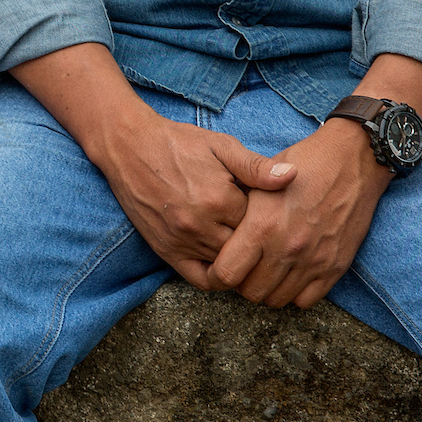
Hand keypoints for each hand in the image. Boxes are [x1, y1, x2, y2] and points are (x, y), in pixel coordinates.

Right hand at [85, 99, 297, 289]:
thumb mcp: (221, 146)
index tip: (267, 210)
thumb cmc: (178, 143)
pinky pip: (200, 279)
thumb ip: (256, 166)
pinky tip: (226, 265)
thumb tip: (293, 176)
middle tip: (260, 230)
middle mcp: (201, 224)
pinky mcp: (166, 250)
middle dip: (255, 240)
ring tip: (247, 244)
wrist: (129, 146)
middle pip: (246, 248)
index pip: (260, 224)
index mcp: (219, 198)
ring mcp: (182, 240)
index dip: (267, 217)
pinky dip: (218, 278)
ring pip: (227, 264)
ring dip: (239, 256)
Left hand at [206, 119, 388, 307]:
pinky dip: (294, 292)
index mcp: (262, 226)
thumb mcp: (259, 179)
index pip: (225, 274)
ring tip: (266, 270)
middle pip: (250, 292)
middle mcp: (287, 248)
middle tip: (244, 267)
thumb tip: (215, 233)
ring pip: (277, 300)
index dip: (217, 275)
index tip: (219, 266)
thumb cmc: (302, 164)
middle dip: (241, 283)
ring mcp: (313, 260)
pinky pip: (306, 301)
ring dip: (267, 288)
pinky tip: (290, 273)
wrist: (351, 160)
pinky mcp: (335, 266)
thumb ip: (237, 211)